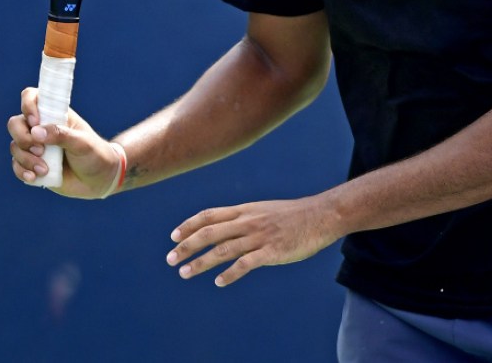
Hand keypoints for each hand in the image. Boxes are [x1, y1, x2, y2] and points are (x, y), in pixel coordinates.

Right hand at [7, 86, 120, 198]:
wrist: (99, 180)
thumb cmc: (95, 154)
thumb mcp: (82, 143)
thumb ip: (61, 135)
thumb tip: (36, 131)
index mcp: (55, 114)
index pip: (32, 97)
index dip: (28, 105)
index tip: (35, 121)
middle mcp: (42, 128)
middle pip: (15, 123)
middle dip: (23, 138)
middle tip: (41, 150)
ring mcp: (35, 146)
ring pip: (15, 146)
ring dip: (26, 159)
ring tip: (45, 169)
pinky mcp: (32, 164)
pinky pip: (16, 165)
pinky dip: (22, 171)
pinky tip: (34, 178)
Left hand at [165, 197, 341, 286]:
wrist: (321, 215)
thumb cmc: (294, 215)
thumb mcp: (264, 210)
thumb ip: (245, 219)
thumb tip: (226, 230)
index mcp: (245, 210)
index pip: (209, 215)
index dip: (189, 225)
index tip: (173, 236)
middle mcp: (248, 221)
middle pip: (210, 232)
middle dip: (186, 246)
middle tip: (170, 259)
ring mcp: (259, 236)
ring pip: (222, 249)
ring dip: (200, 262)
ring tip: (184, 272)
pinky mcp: (272, 252)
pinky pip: (245, 264)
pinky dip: (230, 273)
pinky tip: (219, 282)